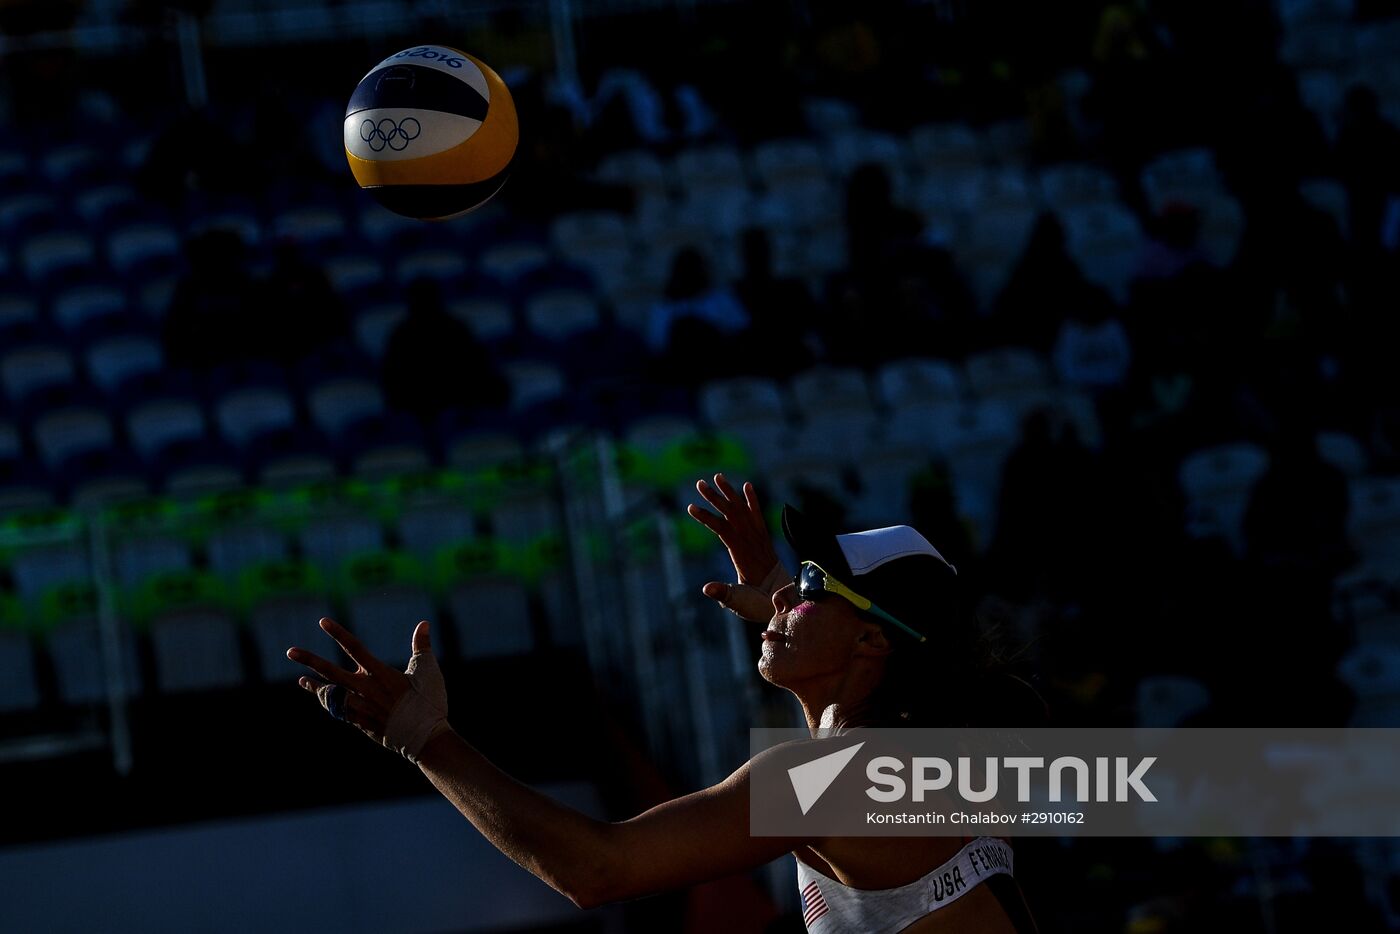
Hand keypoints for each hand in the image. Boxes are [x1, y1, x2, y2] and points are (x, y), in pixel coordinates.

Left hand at [287, 617, 450, 762]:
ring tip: (302, 681)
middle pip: (330, 672)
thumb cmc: (429, 702)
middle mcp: (365, 689)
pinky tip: (324, 700)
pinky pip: (339, 711)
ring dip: (315, 687)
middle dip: (310, 661)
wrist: (425, 738)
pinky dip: (330, 704)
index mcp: (380, 673)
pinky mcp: (360, 722)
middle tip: (290, 652)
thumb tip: (424, 623)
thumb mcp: (428, 670)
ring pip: (330, 695)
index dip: (337, 634)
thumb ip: (422, 645)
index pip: (354, 647)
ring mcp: (360, 707)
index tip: (322, 622)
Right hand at [686, 473, 785, 622]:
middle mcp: (752, 541)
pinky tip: (748, 486)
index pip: (723, 530)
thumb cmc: (758, 602)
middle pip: (732, 514)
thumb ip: (724, 593)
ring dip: (730, 493)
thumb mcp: (739, 600)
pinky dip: (753, 500)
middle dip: (715, 497)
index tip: (690, 507)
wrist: (783, 600)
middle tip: (699, 483)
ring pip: (743, 510)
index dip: (707, 518)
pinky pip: (758, 516)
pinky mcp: (764, 539)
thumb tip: (706, 589)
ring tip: (718, 476)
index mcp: (742, 554)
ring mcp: (759, 539)